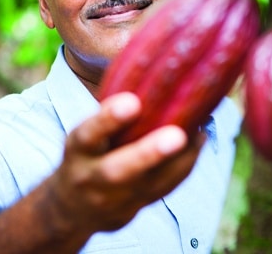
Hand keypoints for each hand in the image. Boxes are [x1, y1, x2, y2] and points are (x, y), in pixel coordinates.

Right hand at [46, 92, 204, 235]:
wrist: (73, 206)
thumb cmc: (86, 152)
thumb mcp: (85, 131)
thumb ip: (108, 112)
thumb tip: (145, 63)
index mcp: (78, 150)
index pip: (88, 134)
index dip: (108, 119)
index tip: (133, 102)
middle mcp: (91, 178)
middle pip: (118, 171)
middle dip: (148, 154)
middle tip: (176, 135)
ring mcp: (113, 200)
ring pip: (147, 186)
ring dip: (177, 162)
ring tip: (198, 133)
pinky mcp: (134, 209)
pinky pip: (162, 191)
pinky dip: (183, 167)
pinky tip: (198, 142)